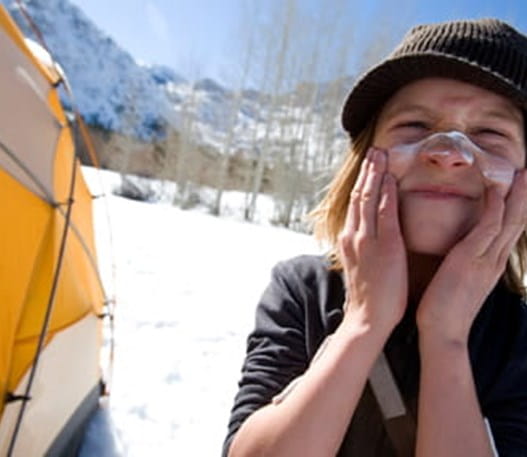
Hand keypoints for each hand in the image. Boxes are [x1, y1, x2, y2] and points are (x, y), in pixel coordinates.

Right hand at [338, 147, 407, 336]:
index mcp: (349, 239)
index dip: (361, 182)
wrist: (367, 318)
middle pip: (359, 195)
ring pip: (368, 199)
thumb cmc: (368, 295)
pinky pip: (384, 213)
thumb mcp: (360, 266)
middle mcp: (353, 235)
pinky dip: (386, 193)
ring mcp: (367, 240)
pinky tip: (390, 177)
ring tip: (381, 154)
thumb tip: (368, 236)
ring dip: (375, 174)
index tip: (369, 165)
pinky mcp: (385, 246)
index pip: (355, 204)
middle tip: (374, 150)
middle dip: (367, 171)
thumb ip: (363, 247)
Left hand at [416, 170, 526, 344]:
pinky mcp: (469, 260)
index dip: (516, 208)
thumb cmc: (446, 308)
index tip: (520, 189)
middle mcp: (493, 260)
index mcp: (491, 263)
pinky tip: (497, 191)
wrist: (443, 331)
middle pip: (516, 222)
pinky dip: (495, 209)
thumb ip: (467, 264)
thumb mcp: (462, 281)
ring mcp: (485, 260)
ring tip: (524, 174)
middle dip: (524, 197)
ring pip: (508, 222)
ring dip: (517, 196)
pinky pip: (487, 229)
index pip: (508, 230)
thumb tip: (464, 252)